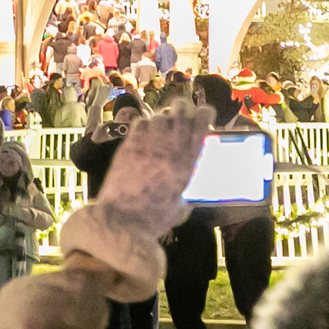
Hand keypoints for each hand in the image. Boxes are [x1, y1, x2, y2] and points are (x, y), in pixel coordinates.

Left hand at [57, 97, 211, 299]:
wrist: (122, 222)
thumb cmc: (152, 221)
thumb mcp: (178, 211)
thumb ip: (184, 198)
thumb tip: (184, 199)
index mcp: (185, 167)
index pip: (199, 131)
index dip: (204, 116)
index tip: (206, 111)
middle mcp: (169, 152)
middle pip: (180, 117)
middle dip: (183, 108)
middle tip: (182, 106)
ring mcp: (147, 147)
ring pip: (159, 118)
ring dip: (163, 117)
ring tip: (163, 120)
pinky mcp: (128, 148)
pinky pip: (139, 124)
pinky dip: (144, 123)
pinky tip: (144, 128)